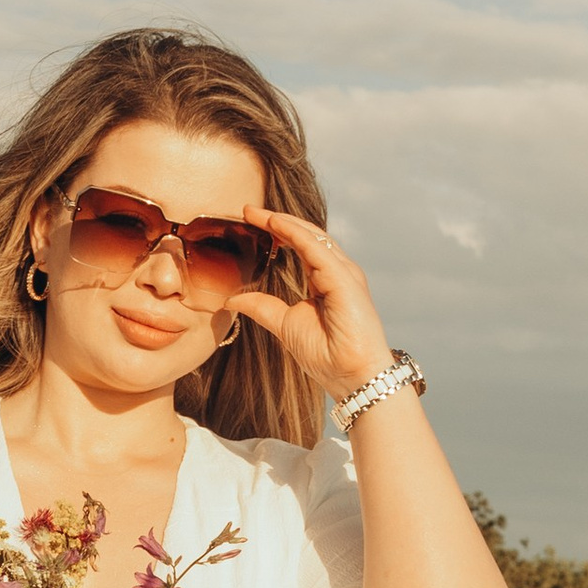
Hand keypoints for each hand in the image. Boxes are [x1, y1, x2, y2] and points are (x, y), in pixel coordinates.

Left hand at [228, 208, 391, 397]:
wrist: (352, 377)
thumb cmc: (328, 356)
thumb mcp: (285, 325)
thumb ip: (263, 308)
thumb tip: (234, 298)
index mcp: (327, 282)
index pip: (302, 247)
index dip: (278, 231)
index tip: (250, 221)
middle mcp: (339, 273)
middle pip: (308, 235)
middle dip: (278, 221)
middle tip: (248, 210)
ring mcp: (344, 274)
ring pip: (312, 236)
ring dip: (284, 221)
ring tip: (257, 213)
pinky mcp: (344, 278)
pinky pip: (316, 248)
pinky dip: (294, 232)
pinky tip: (275, 224)